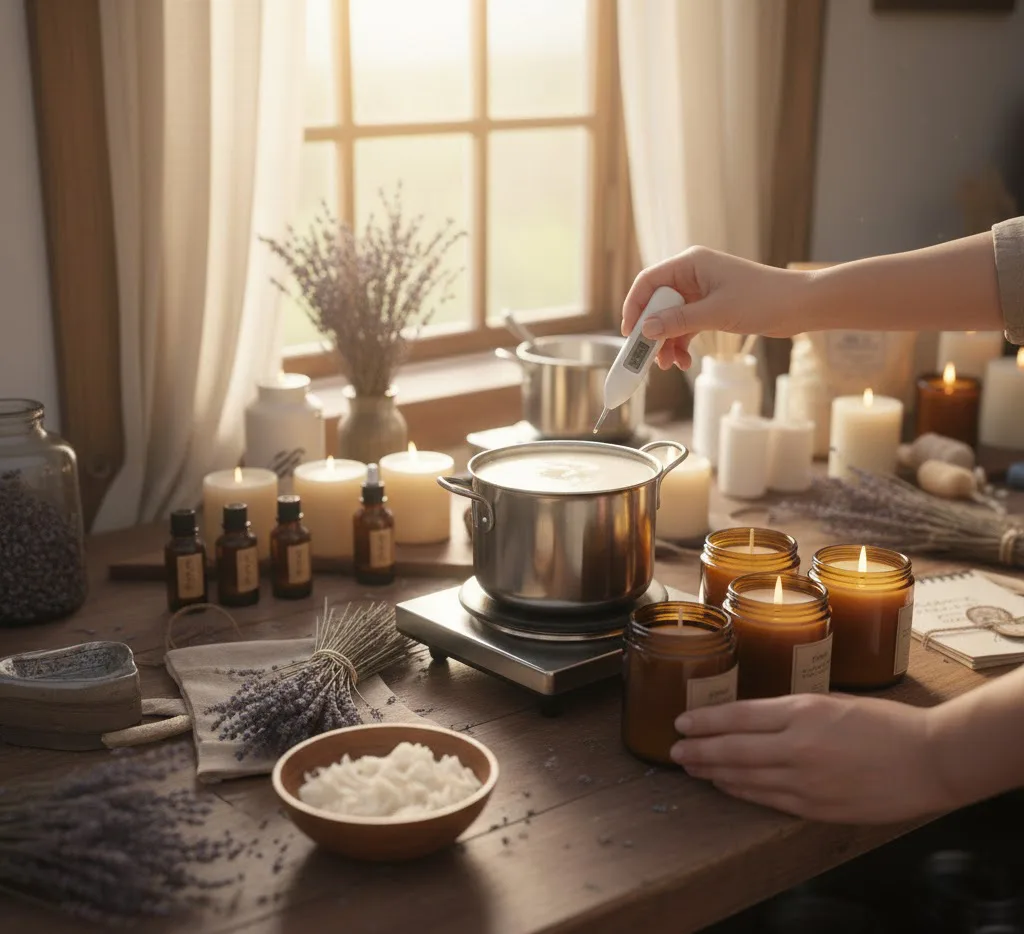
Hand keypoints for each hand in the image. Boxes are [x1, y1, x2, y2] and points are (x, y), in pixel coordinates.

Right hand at [621, 247, 810, 369]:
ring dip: (667, 343)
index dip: (635, 307)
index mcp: (690, 264)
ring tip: (669, 366)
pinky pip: (686, 326)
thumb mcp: (716, 313)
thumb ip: (678, 321)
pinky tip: (684, 361)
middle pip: (657, 303)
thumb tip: (646, 330)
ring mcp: (702, 292)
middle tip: (648, 358)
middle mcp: (693, 274)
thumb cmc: (763, 299)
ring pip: (671, 319)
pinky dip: (682, 343)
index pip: (649, 282)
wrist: (800, 305)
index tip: (630, 334)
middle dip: (652, 332)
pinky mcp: (712, 308)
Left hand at [670, 693, 953, 823]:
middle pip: (733, 749)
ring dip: (713, 772)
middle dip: (698, 750)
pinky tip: (726, 785)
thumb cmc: (886, 723)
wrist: (930, 759)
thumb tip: (753, 719)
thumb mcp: (832, 702)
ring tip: (691, 768)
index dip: (705, 721)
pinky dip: (741, 791)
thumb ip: (792, 712)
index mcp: (803, 711)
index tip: (681, 722)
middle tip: (674, 751)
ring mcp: (806, 781)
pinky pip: (768, 799)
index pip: (738, 716)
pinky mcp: (817, 807)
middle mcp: (798, 746)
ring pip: (745, 777)